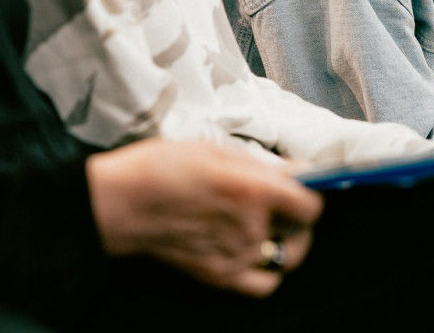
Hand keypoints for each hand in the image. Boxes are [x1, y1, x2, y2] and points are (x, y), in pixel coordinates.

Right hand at [86, 139, 323, 297]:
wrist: (123, 203)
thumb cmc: (162, 168)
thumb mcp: (214, 149)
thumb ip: (259, 165)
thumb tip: (294, 172)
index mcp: (254, 189)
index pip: (311, 204)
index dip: (310, 194)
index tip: (303, 188)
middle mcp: (252, 226)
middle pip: (302, 231)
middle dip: (298, 217)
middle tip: (285, 204)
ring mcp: (238, 255)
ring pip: (286, 256)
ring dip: (285, 241)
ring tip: (268, 226)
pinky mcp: (221, 276)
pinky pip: (265, 283)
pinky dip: (267, 271)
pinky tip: (254, 253)